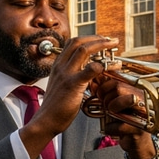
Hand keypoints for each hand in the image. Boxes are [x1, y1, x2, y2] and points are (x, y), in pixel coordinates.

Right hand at [19, 36, 117, 158]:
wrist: (46, 121)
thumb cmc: (55, 107)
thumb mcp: (61, 85)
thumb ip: (71, 75)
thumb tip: (87, 71)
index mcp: (58, 65)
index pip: (72, 43)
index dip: (88, 38)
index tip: (101, 40)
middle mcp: (61, 66)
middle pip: (78, 42)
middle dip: (97, 38)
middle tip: (111, 40)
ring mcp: (66, 74)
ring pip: (84, 50)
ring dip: (101, 45)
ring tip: (113, 47)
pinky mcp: (73, 85)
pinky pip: (89, 70)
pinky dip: (101, 65)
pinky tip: (108, 67)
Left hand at [89, 75, 156, 158]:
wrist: (137, 142)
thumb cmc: (127, 122)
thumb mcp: (117, 104)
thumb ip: (107, 93)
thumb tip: (94, 82)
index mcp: (137, 90)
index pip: (118, 79)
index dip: (104, 86)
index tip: (100, 94)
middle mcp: (142, 99)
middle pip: (118, 88)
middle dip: (106, 98)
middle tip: (106, 106)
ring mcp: (142, 113)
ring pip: (119, 103)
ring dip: (110, 110)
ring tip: (112, 115)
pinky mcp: (139, 128)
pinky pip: (118, 125)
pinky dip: (110, 128)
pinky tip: (114, 129)